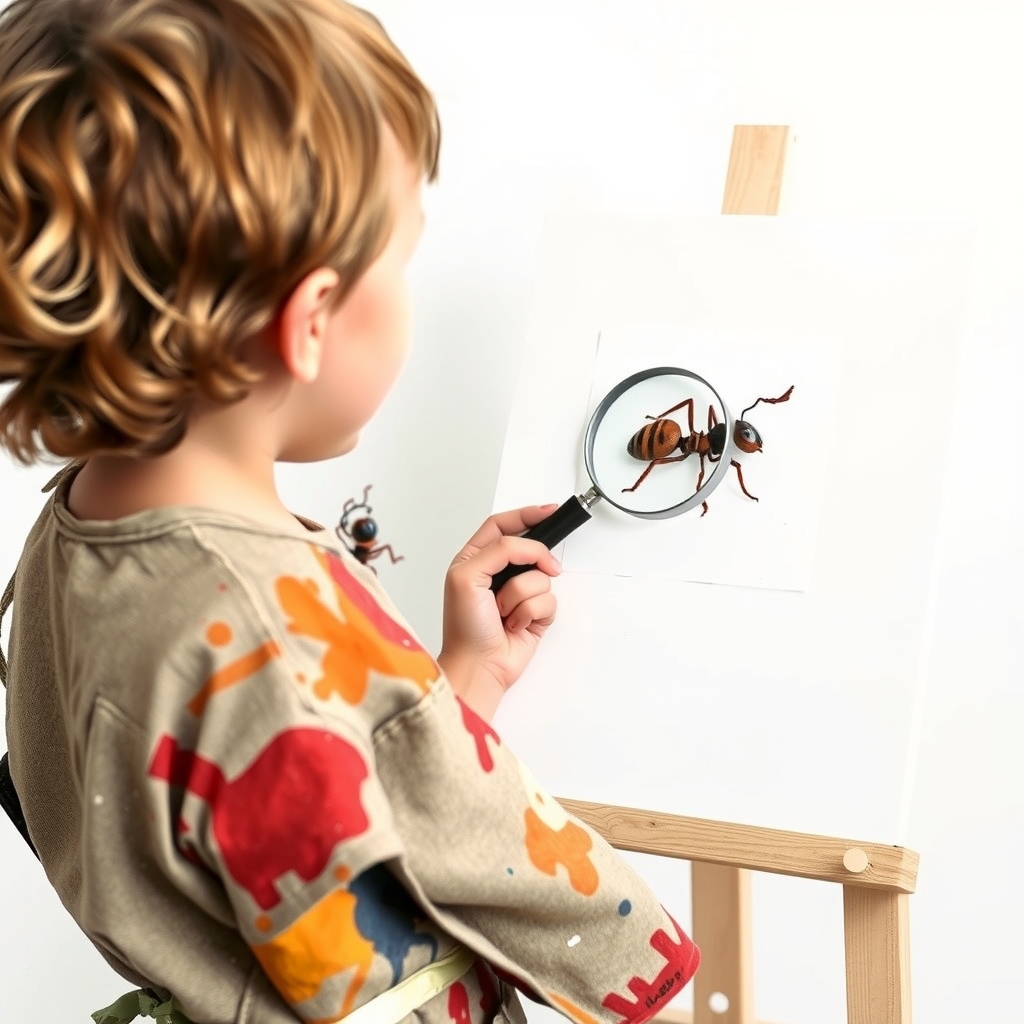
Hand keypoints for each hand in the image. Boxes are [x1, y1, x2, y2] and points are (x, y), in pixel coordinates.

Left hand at [438, 505, 560, 720]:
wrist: (478, 666)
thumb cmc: (464, 627)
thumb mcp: (467, 576)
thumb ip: (500, 550)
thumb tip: (532, 548)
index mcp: (475, 559)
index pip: (502, 525)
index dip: (526, 515)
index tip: (549, 510)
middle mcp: (497, 573)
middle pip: (529, 549)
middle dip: (535, 559)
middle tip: (540, 567)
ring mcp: (518, 593)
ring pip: (541, 576)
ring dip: (522, 597)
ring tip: (505, 613)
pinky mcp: (534, 613)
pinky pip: (549, 599)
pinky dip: (532, 613)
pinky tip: (515, 625)